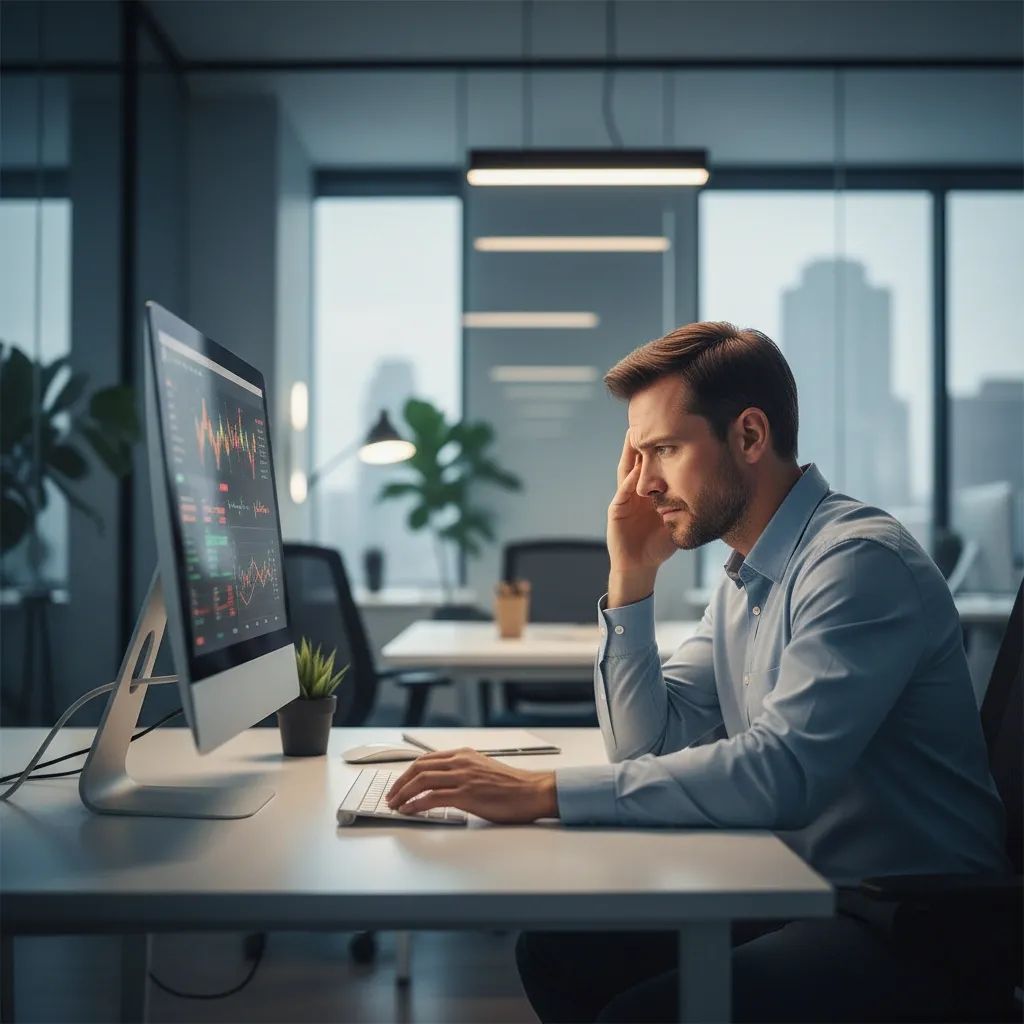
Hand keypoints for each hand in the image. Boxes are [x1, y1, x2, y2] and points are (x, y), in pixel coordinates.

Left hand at [385, 748, 557, 823]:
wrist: (532, 791)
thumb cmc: (512, 785)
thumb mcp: (483, 769)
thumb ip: (463, 772)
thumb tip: (443, 785)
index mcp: (464, 755)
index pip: (426, 760)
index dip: (407, 772)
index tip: (398, 784)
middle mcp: (461, 762)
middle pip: (419, 768)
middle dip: (400, 783)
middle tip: (391, 796)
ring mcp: (463, 777)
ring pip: (422, 781)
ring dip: (403, 794)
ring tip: (395, 805)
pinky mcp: (467, 794)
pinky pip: (433, 798)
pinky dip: (416, 804)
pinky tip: (409, 811)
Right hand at [607, 429, 676, 576]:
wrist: (640, 566)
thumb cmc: (659, 544)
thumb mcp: (678, 519)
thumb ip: (690, 505)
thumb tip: (717, 492)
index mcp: (648, 491)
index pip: (652, 461)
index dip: (657, 444)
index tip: (669, 424)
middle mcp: (634, 490)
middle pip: (637, 459)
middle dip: (641, 440)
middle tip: (648, 418)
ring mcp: (624, 499)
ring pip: (626, 470)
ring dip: (630, 453)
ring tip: (635, 433)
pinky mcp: (616, 511)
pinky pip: (623, 491)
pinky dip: (630, 480)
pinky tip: (637, 468)